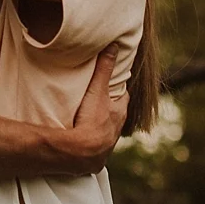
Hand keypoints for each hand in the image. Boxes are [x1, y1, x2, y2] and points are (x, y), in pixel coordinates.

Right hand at [62, 43, 127, 172]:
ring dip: (99, 125)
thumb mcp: (98, 90)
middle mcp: (117, 129)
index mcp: (120, 112)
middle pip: (115, 114)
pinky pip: (95, 146)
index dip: (118, 89)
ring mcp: (107, 144)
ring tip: (87, 119)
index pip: (123, 97)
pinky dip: (90, 141)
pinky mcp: (96, 157)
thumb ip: (104, 68)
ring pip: (106, 130)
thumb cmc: (92, 120)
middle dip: (108, 107)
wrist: (82, 152)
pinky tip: (81, 139)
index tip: (111, 82)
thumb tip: (115, 46)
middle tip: (97, 99)